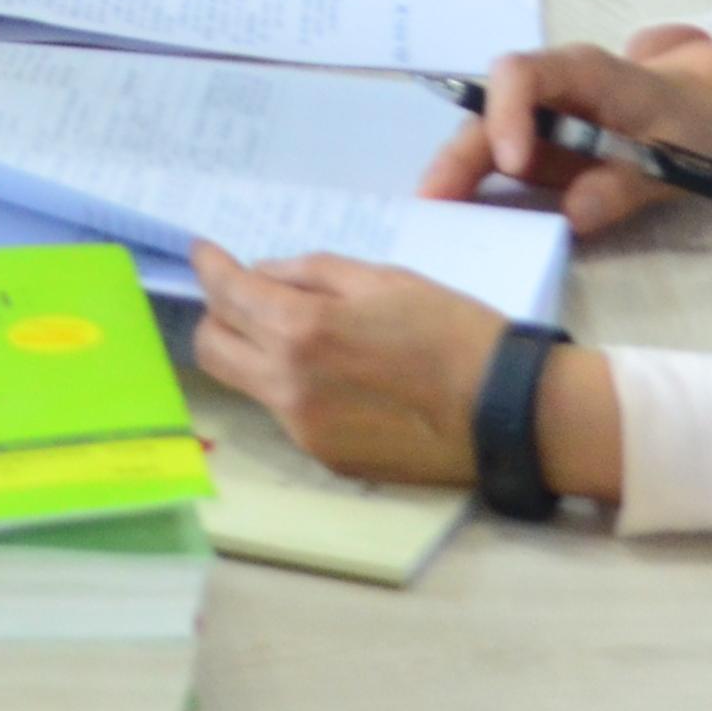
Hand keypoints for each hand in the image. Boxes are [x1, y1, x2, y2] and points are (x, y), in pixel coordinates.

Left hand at [191, 243, 585, 493]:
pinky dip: (294, 386)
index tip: (204, 253)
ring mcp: (303, 428)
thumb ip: (311, 273)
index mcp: (302, 330)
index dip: (208, 267)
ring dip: (254, 352)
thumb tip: (263, 275)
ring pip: (245, 382)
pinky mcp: (325, 457)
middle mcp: (288, 384)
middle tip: (246, 296)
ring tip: (299, 333)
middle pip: (211, 348)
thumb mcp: (382, 279)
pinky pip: (286, 412)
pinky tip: (338, 376)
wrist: (507, 413)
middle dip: (218, 315)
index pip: (225, 295)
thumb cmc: (452, 331)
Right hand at [418, 31, 711, 239]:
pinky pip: (493, 161)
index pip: (522, 73)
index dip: (507, 113)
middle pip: (486, 110)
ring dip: (455, 173)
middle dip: (458, 153)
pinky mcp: (528, 144)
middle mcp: (542, 89)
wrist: (691, 105)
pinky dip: (473, 187)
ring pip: (481, 136)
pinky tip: (458, 217)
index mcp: (579, 71)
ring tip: (434, 214)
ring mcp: (530, 117)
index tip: (511, 165)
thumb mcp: (672, 154)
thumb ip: (624, 183)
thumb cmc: (683, 120)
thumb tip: (574, 216)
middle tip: (433, 199)